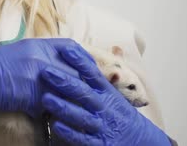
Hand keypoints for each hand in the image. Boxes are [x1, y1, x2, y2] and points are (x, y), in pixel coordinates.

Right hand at [0, 38, 94, 124]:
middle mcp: (40, 57)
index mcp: (38, 44)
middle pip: (75, 72)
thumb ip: (39, 56)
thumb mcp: (18, 52)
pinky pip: (51, 106)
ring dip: (77, 104)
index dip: (86, 60)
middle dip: (87, 86)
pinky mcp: (31, 95)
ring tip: (86, 114)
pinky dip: (57, 114)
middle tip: (97, 98)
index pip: (72, 48)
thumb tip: (58, 68)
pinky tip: (62, 121)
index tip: (93, 71)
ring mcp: (36, 76)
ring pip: (67, 91)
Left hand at [40, 43, 169, 144]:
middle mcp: (104, 107)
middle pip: (84, 93)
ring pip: (81, 116)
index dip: (80, 62)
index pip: (93, 74)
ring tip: (46, 98)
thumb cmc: (118, 113)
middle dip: (65, 81)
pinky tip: (57, 126)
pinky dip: (70, 133)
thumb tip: (76, 55)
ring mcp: (101, 126)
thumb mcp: (110, 94)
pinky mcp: (99, 143)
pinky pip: (83, 138)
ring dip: (63, 107)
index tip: (66, 50)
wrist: (141, 142)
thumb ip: (94, 80)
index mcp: (106, 92)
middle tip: (45, 71)